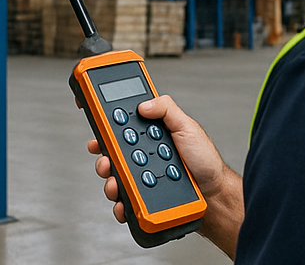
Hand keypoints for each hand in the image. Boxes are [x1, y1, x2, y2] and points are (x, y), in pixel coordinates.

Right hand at [87, 95, 244, 258]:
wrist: (214, 193)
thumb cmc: (204, 160)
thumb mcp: (188, 127)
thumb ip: (166, 109)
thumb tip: (143, 104)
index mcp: (149, 133)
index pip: (121, 123)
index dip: (103, 119)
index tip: (90, 112)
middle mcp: (141, 153)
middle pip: (110, 150)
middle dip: (101, 152)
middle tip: (104, 156)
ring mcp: (140, 175)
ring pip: (112, 175)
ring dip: (109, 178)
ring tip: (116, 181)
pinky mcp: (141, 196)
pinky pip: (123, 198)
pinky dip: (119, 201)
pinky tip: (123, 200)